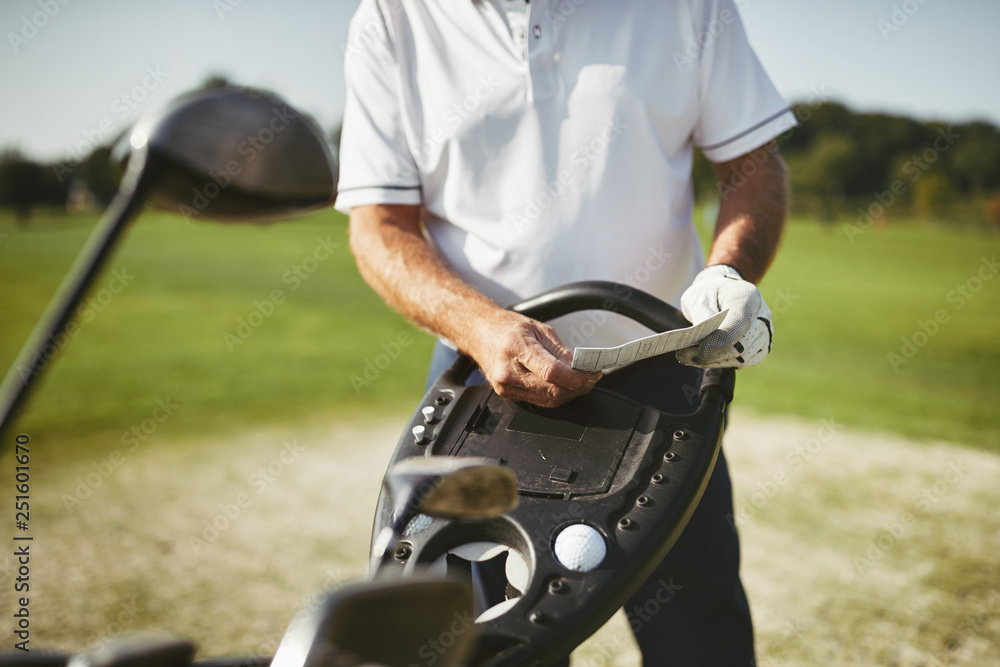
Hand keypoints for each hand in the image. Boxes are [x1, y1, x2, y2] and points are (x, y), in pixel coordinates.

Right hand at [463, 310, 602, 407]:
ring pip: (548, 400)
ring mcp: (506, 387)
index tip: (591, 373)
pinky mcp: (508, 395)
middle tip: (592, 377)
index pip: (550, 372)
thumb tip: (579, 366)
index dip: (575, 377)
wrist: (479, 334)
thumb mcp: (538, 328)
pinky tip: (565, 386)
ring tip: (582, 381)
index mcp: (516, 348)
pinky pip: (539, 401)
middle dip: (577, 386)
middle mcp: (508, 372)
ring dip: (570, 393)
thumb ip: (559, 350)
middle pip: (552, 390)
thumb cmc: (506, 328)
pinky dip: (556, 395)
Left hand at [676, 265, 772, 368]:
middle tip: (684, 356)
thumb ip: (702, 315)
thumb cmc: (710, 292)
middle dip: (711, 356)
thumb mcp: (699, 296)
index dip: (720, 340)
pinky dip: (722, 364)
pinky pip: (743, 362)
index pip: (739, 323)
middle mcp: (763, 315)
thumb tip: (702, 341)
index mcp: (748, 296)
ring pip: (741, 358)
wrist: (723, 293)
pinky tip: (704, 360)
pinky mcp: (761, 347)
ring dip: (713, 363)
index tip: (699, 350)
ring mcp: (765, 332)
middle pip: (740, 346)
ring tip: (689, 358)